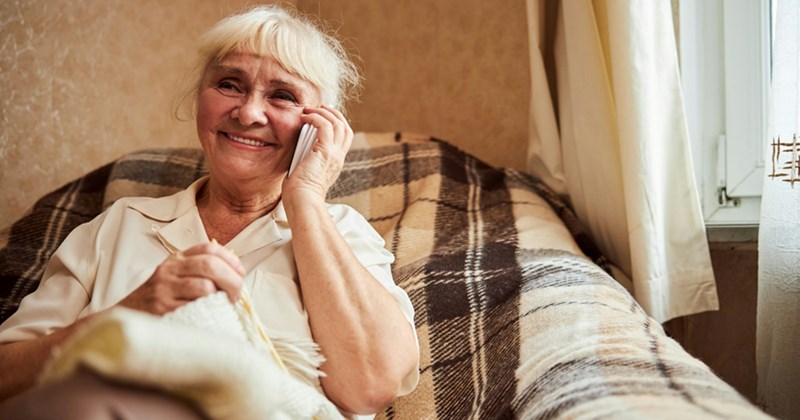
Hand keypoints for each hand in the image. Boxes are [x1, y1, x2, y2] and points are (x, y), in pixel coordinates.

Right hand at [117, 242, 244, 314]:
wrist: (125, 318)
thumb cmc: (158, 300)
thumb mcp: (175, 278)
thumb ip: (199, 273)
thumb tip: (235, 277)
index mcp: (176, 259)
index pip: (209, 248)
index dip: (231, 259)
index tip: (240, 273)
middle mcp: (169, 269)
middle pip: (210, 265)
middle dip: (232, 279)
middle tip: (236, 294)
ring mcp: (164, 288)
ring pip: (204, 286)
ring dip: (221, 297)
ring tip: (223, 305)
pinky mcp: (161, 308)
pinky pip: (194, 307)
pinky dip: (207, 310)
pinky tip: (208, 314)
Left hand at [283, 105, 352, 202]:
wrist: (302, 201)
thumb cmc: (299, 193)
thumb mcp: (306, 172)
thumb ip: (306, 159)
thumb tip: (297, 150)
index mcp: (335, 163)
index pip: (344, 138)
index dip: (336, 124)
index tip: (322, 117)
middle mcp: (338, 157)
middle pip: (345, 128)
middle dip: (334, 114)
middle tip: (319, 108)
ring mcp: (334, 154)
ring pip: (338, 124)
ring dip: (324, 113)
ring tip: (309, 109)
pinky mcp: (325, 151)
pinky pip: (325, 126)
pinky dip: (315, 117)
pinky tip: (304, 117)